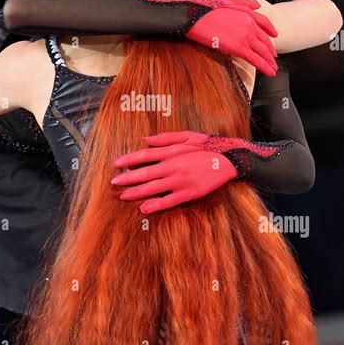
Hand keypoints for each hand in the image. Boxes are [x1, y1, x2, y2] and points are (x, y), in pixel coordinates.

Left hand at [111, 131, 237, 213]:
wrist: (229, 160)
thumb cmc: (207, 146)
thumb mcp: (188, 136)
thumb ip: (165, 138)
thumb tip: (146, 139)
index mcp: (173, 152)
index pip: (145, 155)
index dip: (129, 159)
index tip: (116, 163)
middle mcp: (174, 166)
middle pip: (146, 173)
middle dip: (128, 178)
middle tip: (113, 182)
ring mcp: (181, 181)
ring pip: (154, 188)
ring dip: (137, 192)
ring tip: (123, 196)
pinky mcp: (189, 193)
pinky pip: (169, 201)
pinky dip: (156, 205)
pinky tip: (144, 208)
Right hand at [185, 0, 277, 75]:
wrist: (195, 17)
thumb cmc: (206, 9)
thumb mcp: (228, 1)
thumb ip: (245, 3)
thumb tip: (258, 5)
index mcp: (247, 14)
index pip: (264, 23)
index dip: (270, 31)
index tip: (274, 37)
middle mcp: (250, 25)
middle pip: (265, 41)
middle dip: (270, 52)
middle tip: (274, 60)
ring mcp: (245, 37)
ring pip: (262, 52)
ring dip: (269, 62)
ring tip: (273, 70)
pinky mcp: (238, 48)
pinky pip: (255, 59)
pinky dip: (264, 66)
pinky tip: (269, 72)